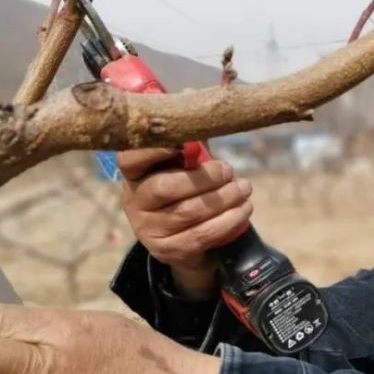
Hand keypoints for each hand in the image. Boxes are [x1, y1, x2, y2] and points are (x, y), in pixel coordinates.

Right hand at [118, 147, 253, 298]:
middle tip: (228, 171)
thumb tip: (209, 123)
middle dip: (204, 178)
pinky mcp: (168, 250)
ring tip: (244, 188)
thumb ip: (191, 148)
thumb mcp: (182, 166)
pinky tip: (244, 209)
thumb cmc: (186, 189)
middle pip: (165, 187)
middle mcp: (134, 202)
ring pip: (188, 212)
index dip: (152, 151)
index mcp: (134, 174)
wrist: (184, 239)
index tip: (181, 143)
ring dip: (223, 198)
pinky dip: (228, 220)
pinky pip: (202, 234)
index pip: (129, 159)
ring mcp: (148, 229)